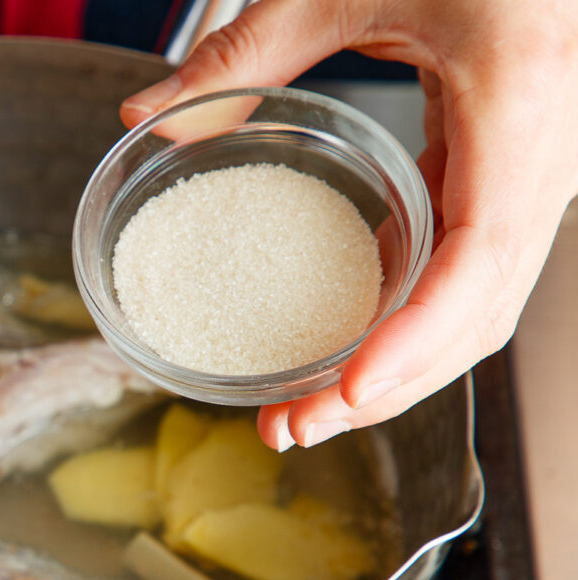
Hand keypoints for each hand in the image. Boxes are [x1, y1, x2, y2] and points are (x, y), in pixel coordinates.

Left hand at [122, 0, 577, 448]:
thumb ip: (244, 50)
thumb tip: (144, 117)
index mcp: (521, 104)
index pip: (481, 259)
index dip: (415, 341)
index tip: (344, 392)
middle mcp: (545, 154)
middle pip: (476, 312)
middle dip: (386, 386)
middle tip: (290, 426)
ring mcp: (532, 172)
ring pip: (475, 305)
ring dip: (393, 369)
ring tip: (302, 409)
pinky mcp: (506, 175)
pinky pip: (463, 269)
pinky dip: (404, 320)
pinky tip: (340, 342)